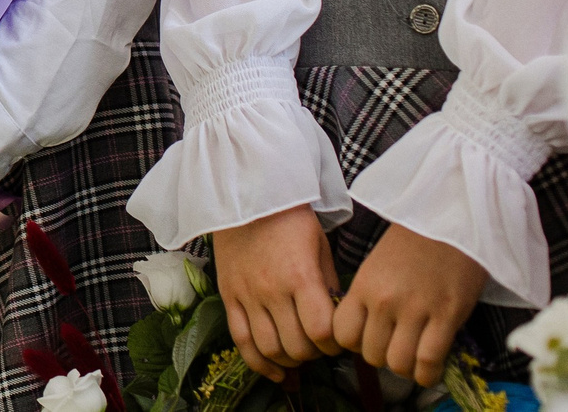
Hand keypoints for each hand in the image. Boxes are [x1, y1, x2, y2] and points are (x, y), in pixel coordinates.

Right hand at [212, 205, 340, 381]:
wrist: (245, 195)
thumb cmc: (290, 220)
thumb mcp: (320, 247)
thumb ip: (328, 287)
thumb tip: (338, 323)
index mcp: (299, 276)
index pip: (322, 332)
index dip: (335, 344)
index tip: (338, 339)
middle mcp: (271, 290)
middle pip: (297, 347)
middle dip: (314, 354)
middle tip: (318, 344)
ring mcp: (246, 295)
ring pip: (269, 349)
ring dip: (289, 360)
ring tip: (299, 352)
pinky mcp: (228, 296)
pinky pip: (240, 341)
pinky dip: (259, 364)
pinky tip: (275, 372)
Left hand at [332, 225, 487, 386]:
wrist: (449, 220)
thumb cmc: (412, 244)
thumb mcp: (376, 267)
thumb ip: (367, 298)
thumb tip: (364, 332)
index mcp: (363, 285)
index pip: (342, 334)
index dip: (354, 344)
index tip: (367, 338)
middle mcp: (384, 300)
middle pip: (371, 354)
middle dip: (382, 357)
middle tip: (395, 346)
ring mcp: (416, 309)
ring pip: (398, 364)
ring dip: (406, 368)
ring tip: (414, 356)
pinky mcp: (447, 316)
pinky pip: (429, 362)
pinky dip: (428, 373)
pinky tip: (430, 368)